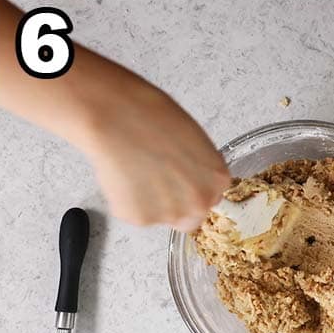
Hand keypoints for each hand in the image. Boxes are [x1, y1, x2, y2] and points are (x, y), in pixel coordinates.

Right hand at [77, 80, 229, 228]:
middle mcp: (199, 201)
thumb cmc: (149, 114)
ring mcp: (170, 213)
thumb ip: (198, 165)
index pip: (209, 199)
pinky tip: (122, 174)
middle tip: (152, 177)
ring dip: (147, 200)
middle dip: (171, 203)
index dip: (188, 189)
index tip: (174, 181)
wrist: (117, 115)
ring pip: (158, 217)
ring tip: (134, 168)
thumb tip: (188, 174)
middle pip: (188, 217)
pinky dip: (125, 199)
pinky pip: (132, 213)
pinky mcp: (139, 218)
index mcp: (217, 178)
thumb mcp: (191, 135)